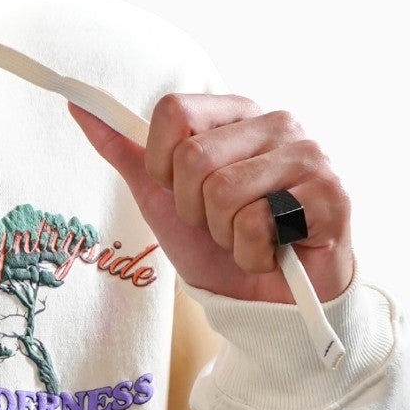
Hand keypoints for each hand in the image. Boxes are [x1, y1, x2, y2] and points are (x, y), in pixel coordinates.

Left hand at [68, 89, 355, 305]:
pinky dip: (254, 253)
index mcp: (236, 114)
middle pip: (194, 157)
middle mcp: (276, 122)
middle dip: (195, 211)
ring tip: (249, 240)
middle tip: (222, 226)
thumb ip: (124, 151)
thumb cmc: (218, 246)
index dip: (163, 165)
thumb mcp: (161, 197)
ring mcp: (309, 155)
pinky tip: (275, 253)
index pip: (174, 110)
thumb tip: (78, 106)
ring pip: (225, 191)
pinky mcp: (332, 194)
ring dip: (225, 236)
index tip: (183, 192)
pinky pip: (260, 222)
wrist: (265, 304)